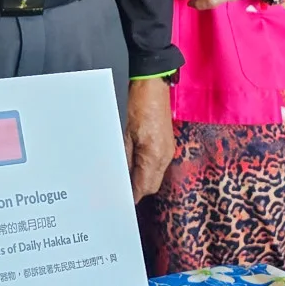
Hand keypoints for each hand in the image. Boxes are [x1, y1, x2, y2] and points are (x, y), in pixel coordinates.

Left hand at [125, 77, 174, 200]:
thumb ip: (123, 159)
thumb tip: (119, 179)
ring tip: (122, 177)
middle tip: (116, 189)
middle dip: (136, 189)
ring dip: (140, 179)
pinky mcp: (167, 144)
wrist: (151, 84)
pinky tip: (132, 163)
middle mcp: (165, 156)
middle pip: (151, 185)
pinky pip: (157, 165)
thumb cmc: (136, 104)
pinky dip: (146, 169)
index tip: (117, 201)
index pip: (143, 187)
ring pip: (155, 176)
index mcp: (154, 156)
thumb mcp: (123, 134)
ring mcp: (168, 150)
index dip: (131, 196)